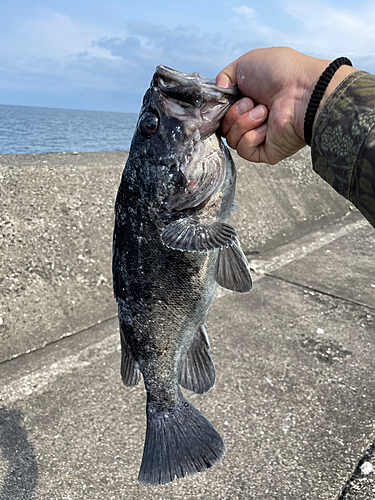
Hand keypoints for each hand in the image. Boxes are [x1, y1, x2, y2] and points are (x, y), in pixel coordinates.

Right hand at [216, 47, 356, 164]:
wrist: (302, 91)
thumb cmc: (281, 73)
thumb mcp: (245, 63)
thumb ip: (225, 75)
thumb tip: (219, 92)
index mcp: (248, 100)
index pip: (221, 112)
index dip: (220, 107)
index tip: (225, 98)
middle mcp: (253, 119)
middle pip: (223, 127)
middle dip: (233, 113)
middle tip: (251, 102)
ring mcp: (259, 136)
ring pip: (231, 139)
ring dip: (243, 123)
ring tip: (263, 111)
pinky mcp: (265, 152)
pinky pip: (244, 150)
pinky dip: (251, 137)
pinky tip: (265, 127)